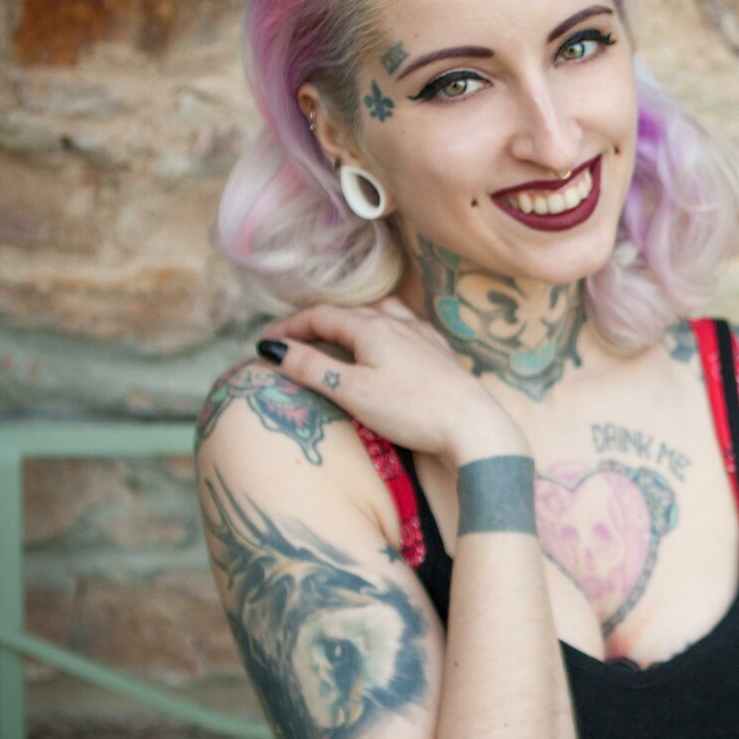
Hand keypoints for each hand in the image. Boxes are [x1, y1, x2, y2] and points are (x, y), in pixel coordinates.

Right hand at [256, 297, 527, 463]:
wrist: (474, 426)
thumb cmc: (411, 410)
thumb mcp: (352, 391)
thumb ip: (312, 367)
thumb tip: (272, 348)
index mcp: (372, 327)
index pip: (320, 315)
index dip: (289, 327)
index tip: (264, 343)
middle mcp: (399, 323)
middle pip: (349, 312)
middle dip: (317, 323)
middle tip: (293, 342)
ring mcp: (423, 336)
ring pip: (381, 314)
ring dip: (353, 321)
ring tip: (337, 335)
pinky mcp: (441, 353)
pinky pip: (406, 327)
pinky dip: (384, 328)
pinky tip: (390, 340)